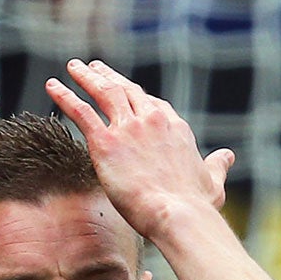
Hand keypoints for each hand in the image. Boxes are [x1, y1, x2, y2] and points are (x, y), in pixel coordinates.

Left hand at [45, 59, 235, 240]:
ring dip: (86, 77)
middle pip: (126, 90)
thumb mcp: (213, 181)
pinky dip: (65, 96)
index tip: (123, 87)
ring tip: (72, 66)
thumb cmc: (195, 205)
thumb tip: (228, 156)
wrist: (177, 212)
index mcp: (174, 127)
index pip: (151, 104)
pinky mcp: (106, 143)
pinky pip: (81, 112)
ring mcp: (128, 128)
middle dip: (108, 76)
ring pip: (104, 92)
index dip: (135, 94)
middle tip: (93, 67)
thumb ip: (218, 165)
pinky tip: (52, 86)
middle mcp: (151, 120)